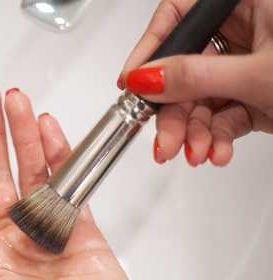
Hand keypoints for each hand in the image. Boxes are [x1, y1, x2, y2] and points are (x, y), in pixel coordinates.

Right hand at [118, 0, 272, 166]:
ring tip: (195, 153)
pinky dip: (214, 138)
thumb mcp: (257, 73)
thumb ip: (198, 76)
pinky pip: (220, 117)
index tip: (132, 81)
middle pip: (182, 69)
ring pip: (198, 100)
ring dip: (192, 132)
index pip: (177, 17)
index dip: (150, 48)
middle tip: (165, 138)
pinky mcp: (251, 96)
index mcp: (245, 6)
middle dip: (173, 112)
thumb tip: (146, 78)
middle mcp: (242, 33)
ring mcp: (245, 67)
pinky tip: (216, 152)